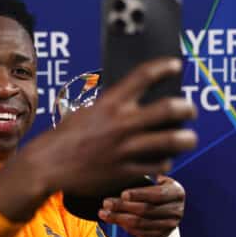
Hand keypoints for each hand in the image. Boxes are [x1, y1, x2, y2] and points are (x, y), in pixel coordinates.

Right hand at [0, 58, 196, 222]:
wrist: (47, 166)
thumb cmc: (65, 138)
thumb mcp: (87, 113)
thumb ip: (112, 107)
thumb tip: (138, 103)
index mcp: (110, 103)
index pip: (143, 76)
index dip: (164, 67)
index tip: (175, 65)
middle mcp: (121, 123)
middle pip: (170, 108)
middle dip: (187, 108)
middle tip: (189, 110)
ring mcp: (126, 148)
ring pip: (173, 140)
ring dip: (186, 138)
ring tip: (187, 137)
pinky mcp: (126, 171)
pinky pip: (159, 165)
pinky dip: (166, 160)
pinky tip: (163, 158)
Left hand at [97, 175, 184, 236]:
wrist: (164, 211)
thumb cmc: (154, 188)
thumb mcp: (156, 179)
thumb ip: (149, 172)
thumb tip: (132, 162)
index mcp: (178, 192)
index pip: (158, 195)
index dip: (140, 194)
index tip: (123, 193)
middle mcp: (177, 210)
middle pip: (147, 210)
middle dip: (124, 206)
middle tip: (106, 202)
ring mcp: (170, 225)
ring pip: (140, 223)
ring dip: (119, 218)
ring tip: (102, 212)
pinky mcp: (160, 235)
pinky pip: (139, 233)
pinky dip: (123, 226)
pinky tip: (111, 219)